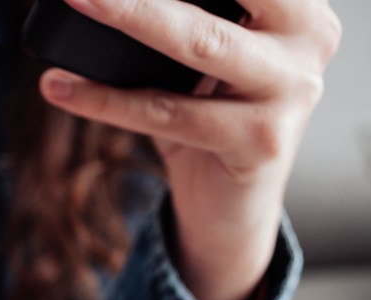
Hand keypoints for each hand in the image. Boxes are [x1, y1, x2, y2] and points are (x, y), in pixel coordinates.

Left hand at [40, 0, 340, 299]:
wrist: (230, 207)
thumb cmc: (210, 119)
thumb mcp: (197, 58)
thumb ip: (175, 21)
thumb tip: (101, 0)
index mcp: (297, 8)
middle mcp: (308, 39)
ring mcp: (292, 91)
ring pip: (198, 45)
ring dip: (127, 19)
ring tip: (77, 3)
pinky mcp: (260, 140)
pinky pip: (166, 113)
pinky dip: (105, 99)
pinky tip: (62, 87)